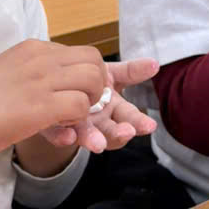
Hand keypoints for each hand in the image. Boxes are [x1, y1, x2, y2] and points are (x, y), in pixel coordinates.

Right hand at [0, 40, 107, 157]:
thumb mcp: (7, 71)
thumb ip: (31, 71)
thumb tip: (50, 80)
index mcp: (32, 49)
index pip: (78, 52)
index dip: (85, 74)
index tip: (80, 92)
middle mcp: (41, 58)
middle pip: (93, 59)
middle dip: (97, 83)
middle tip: (85, 105)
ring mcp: (42, 80)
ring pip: (92, 79)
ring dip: (91, 100)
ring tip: (75, 115)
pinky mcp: (43, 105)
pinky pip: (80, 105)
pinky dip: (79, 118)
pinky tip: (64, 126)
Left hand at [41, 58, 158, 153]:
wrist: (58, 83)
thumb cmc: (90, 80)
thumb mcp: (112, 74)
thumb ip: (132, 71)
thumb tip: (155, 64)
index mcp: (114, 110)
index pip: (129, 118)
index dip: (138, 123)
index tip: (149, 126)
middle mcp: (98, 122)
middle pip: (111, 131)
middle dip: (119, 133)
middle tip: (127, 133)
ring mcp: (76, 125)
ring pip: (86, 135)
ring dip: (93, 140)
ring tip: (97, 144)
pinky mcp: (53, 127)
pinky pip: (57, 134)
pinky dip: (62, 137)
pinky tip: (67, 137)